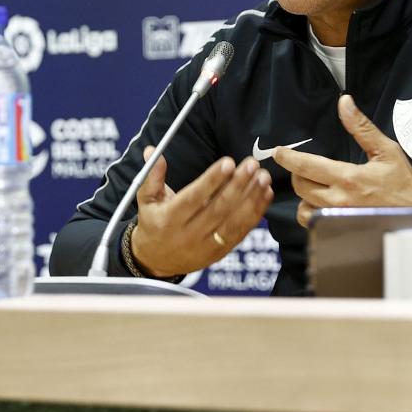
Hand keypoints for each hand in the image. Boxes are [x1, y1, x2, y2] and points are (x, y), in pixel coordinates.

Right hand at [130, 145, 273, 276]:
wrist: (155, 262)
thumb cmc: (153, 223)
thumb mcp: (146, 201)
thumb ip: (151, 176)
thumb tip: (152, 150)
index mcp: (170, 219)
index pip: (194, 198)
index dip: (212, 180)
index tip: (228, 162)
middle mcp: (189, 234)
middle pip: (218, 208)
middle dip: (238, 185)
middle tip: (252, 164)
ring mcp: (206, 246)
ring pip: (233, 221)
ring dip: (252, 198)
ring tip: (263, 177)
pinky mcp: (220, 252)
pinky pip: (241, 232)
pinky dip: (256, 213)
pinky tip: (266, 194)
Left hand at [274, 94, 411, 226]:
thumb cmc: (403, 183)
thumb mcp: (386, 150)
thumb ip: (361, 127)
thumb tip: (344, 102)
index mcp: (349, 178)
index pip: (307, 166)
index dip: (289, 158)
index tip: (279, 152)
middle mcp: (339, 201)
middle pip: (301, 187)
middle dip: (299, 174)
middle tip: (305, 168)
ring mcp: (338, 219)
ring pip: (304, 210)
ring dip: (305, 197)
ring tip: (316, 188)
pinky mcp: (339, 231)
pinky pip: (314, 224)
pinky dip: (313, 214)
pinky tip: (323, 205)